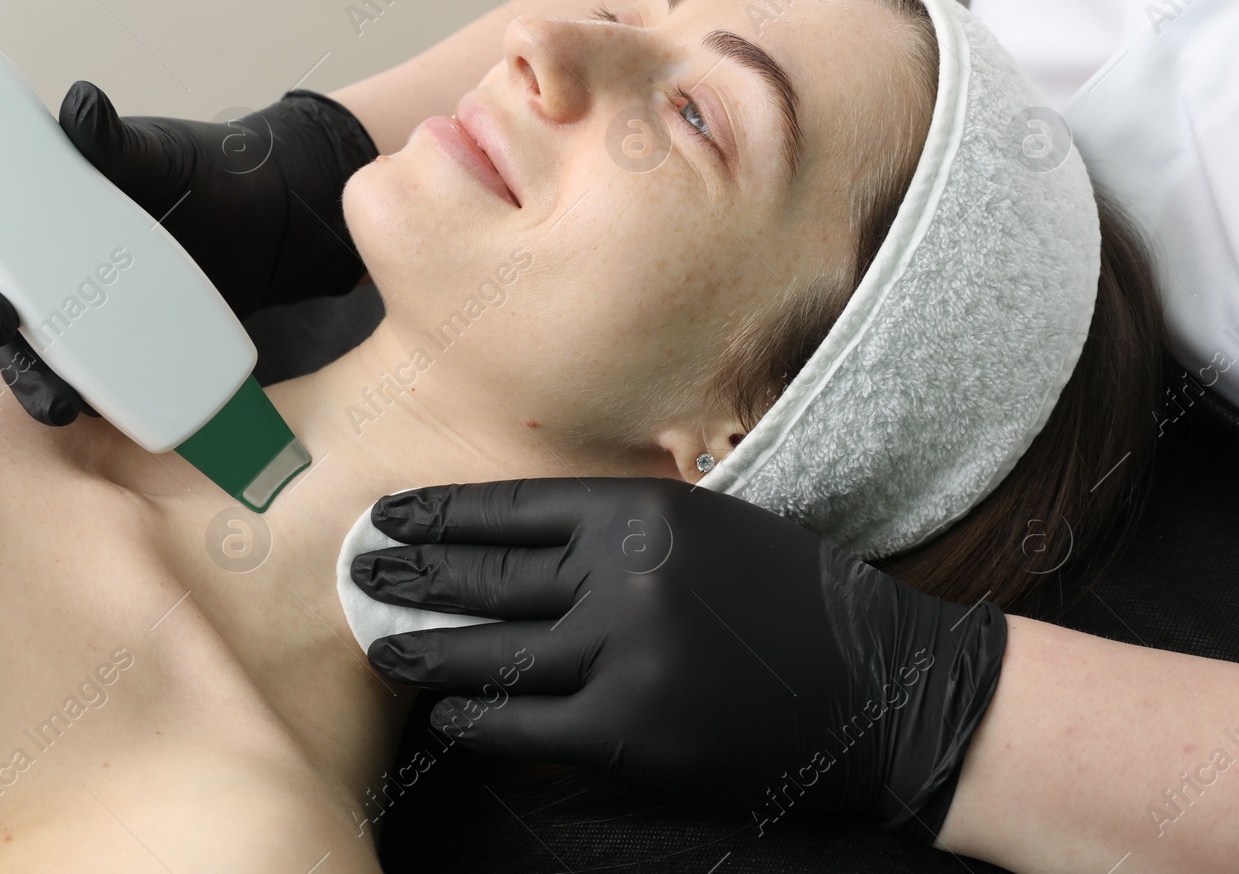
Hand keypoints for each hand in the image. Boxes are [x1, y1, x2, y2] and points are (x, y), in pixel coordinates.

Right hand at [0, 83, 376, 424]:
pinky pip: (76, 378)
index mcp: (26, 194)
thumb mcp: (158, 157)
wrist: (274, 224)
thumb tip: (81, 103)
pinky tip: (91, 411)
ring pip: (20, 346)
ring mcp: (70, 303)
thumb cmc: (205, 174)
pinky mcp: (108, 346)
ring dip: (22, 377)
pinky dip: (76, 399)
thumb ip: (114, 140)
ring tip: (54, 402)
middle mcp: (35, 252)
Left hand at [350, 477, 1007, 843]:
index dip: (439, 516)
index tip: (389, 517)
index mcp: (645, 510)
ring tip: (380, 646)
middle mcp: (626, 576)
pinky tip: (445, 713)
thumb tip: (512, 546)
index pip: (510, 510)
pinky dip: (475, 720)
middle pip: (487, 578)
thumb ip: (619, 533)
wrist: (883, 691)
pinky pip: (523, 726)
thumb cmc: (792, 600)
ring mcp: (626, 657)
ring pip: (493, 655)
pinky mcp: (630, 734)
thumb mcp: (709, 528)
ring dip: (426, 651)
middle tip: (361, 575)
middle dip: (413, 578)